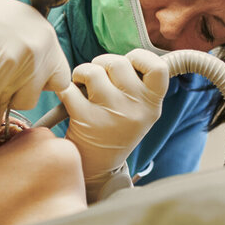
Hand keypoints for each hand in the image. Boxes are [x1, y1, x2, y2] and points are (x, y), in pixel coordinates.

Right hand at [0, 0, 70, 146]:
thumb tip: (45, 74)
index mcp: (47, 38)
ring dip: (3, 100)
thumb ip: (38, 48)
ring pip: (18, 104)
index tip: (33, 86)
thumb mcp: (24, 22)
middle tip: (2, 82)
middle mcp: (36, 51)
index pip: (61, 77)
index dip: (45, 85)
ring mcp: (14, 65)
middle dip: (19, 94)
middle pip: (37, 95)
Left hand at [58, 49, 168, 198]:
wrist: (97, 168)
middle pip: (119, 62)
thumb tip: (130, 56)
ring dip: (83, 72)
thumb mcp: (139, 112)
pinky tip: (71, 98)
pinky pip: (71, 89)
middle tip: (98, 77)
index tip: (129, 62)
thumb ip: (139, 86)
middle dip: (103, 63)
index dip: (140, 57)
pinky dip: (66, 89)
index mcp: (152, 105)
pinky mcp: (87, 120)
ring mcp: (112, 114)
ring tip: (83, 85)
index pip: (158, 67)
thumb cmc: (116, 128)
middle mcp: (136, 109)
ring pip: (93, 71)